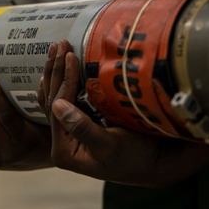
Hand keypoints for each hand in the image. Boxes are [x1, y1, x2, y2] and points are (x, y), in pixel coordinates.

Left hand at [42, 40, 208, 187]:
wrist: (154, 164)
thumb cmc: (136, 157)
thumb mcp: (109, 145)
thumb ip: (82, 127)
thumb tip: (57, 105)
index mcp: (65, 151)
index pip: (58, 108)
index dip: (65, 81)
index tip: (69, 55)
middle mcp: (62, 143)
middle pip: (53, 101)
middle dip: (57, 71)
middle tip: (59, 44)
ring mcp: (69, 135)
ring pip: (56, 98)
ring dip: (57, 73)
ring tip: (56, 48)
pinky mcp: (79, 127)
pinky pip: (66, 101)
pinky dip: (62, 83)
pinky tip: (57, 70)